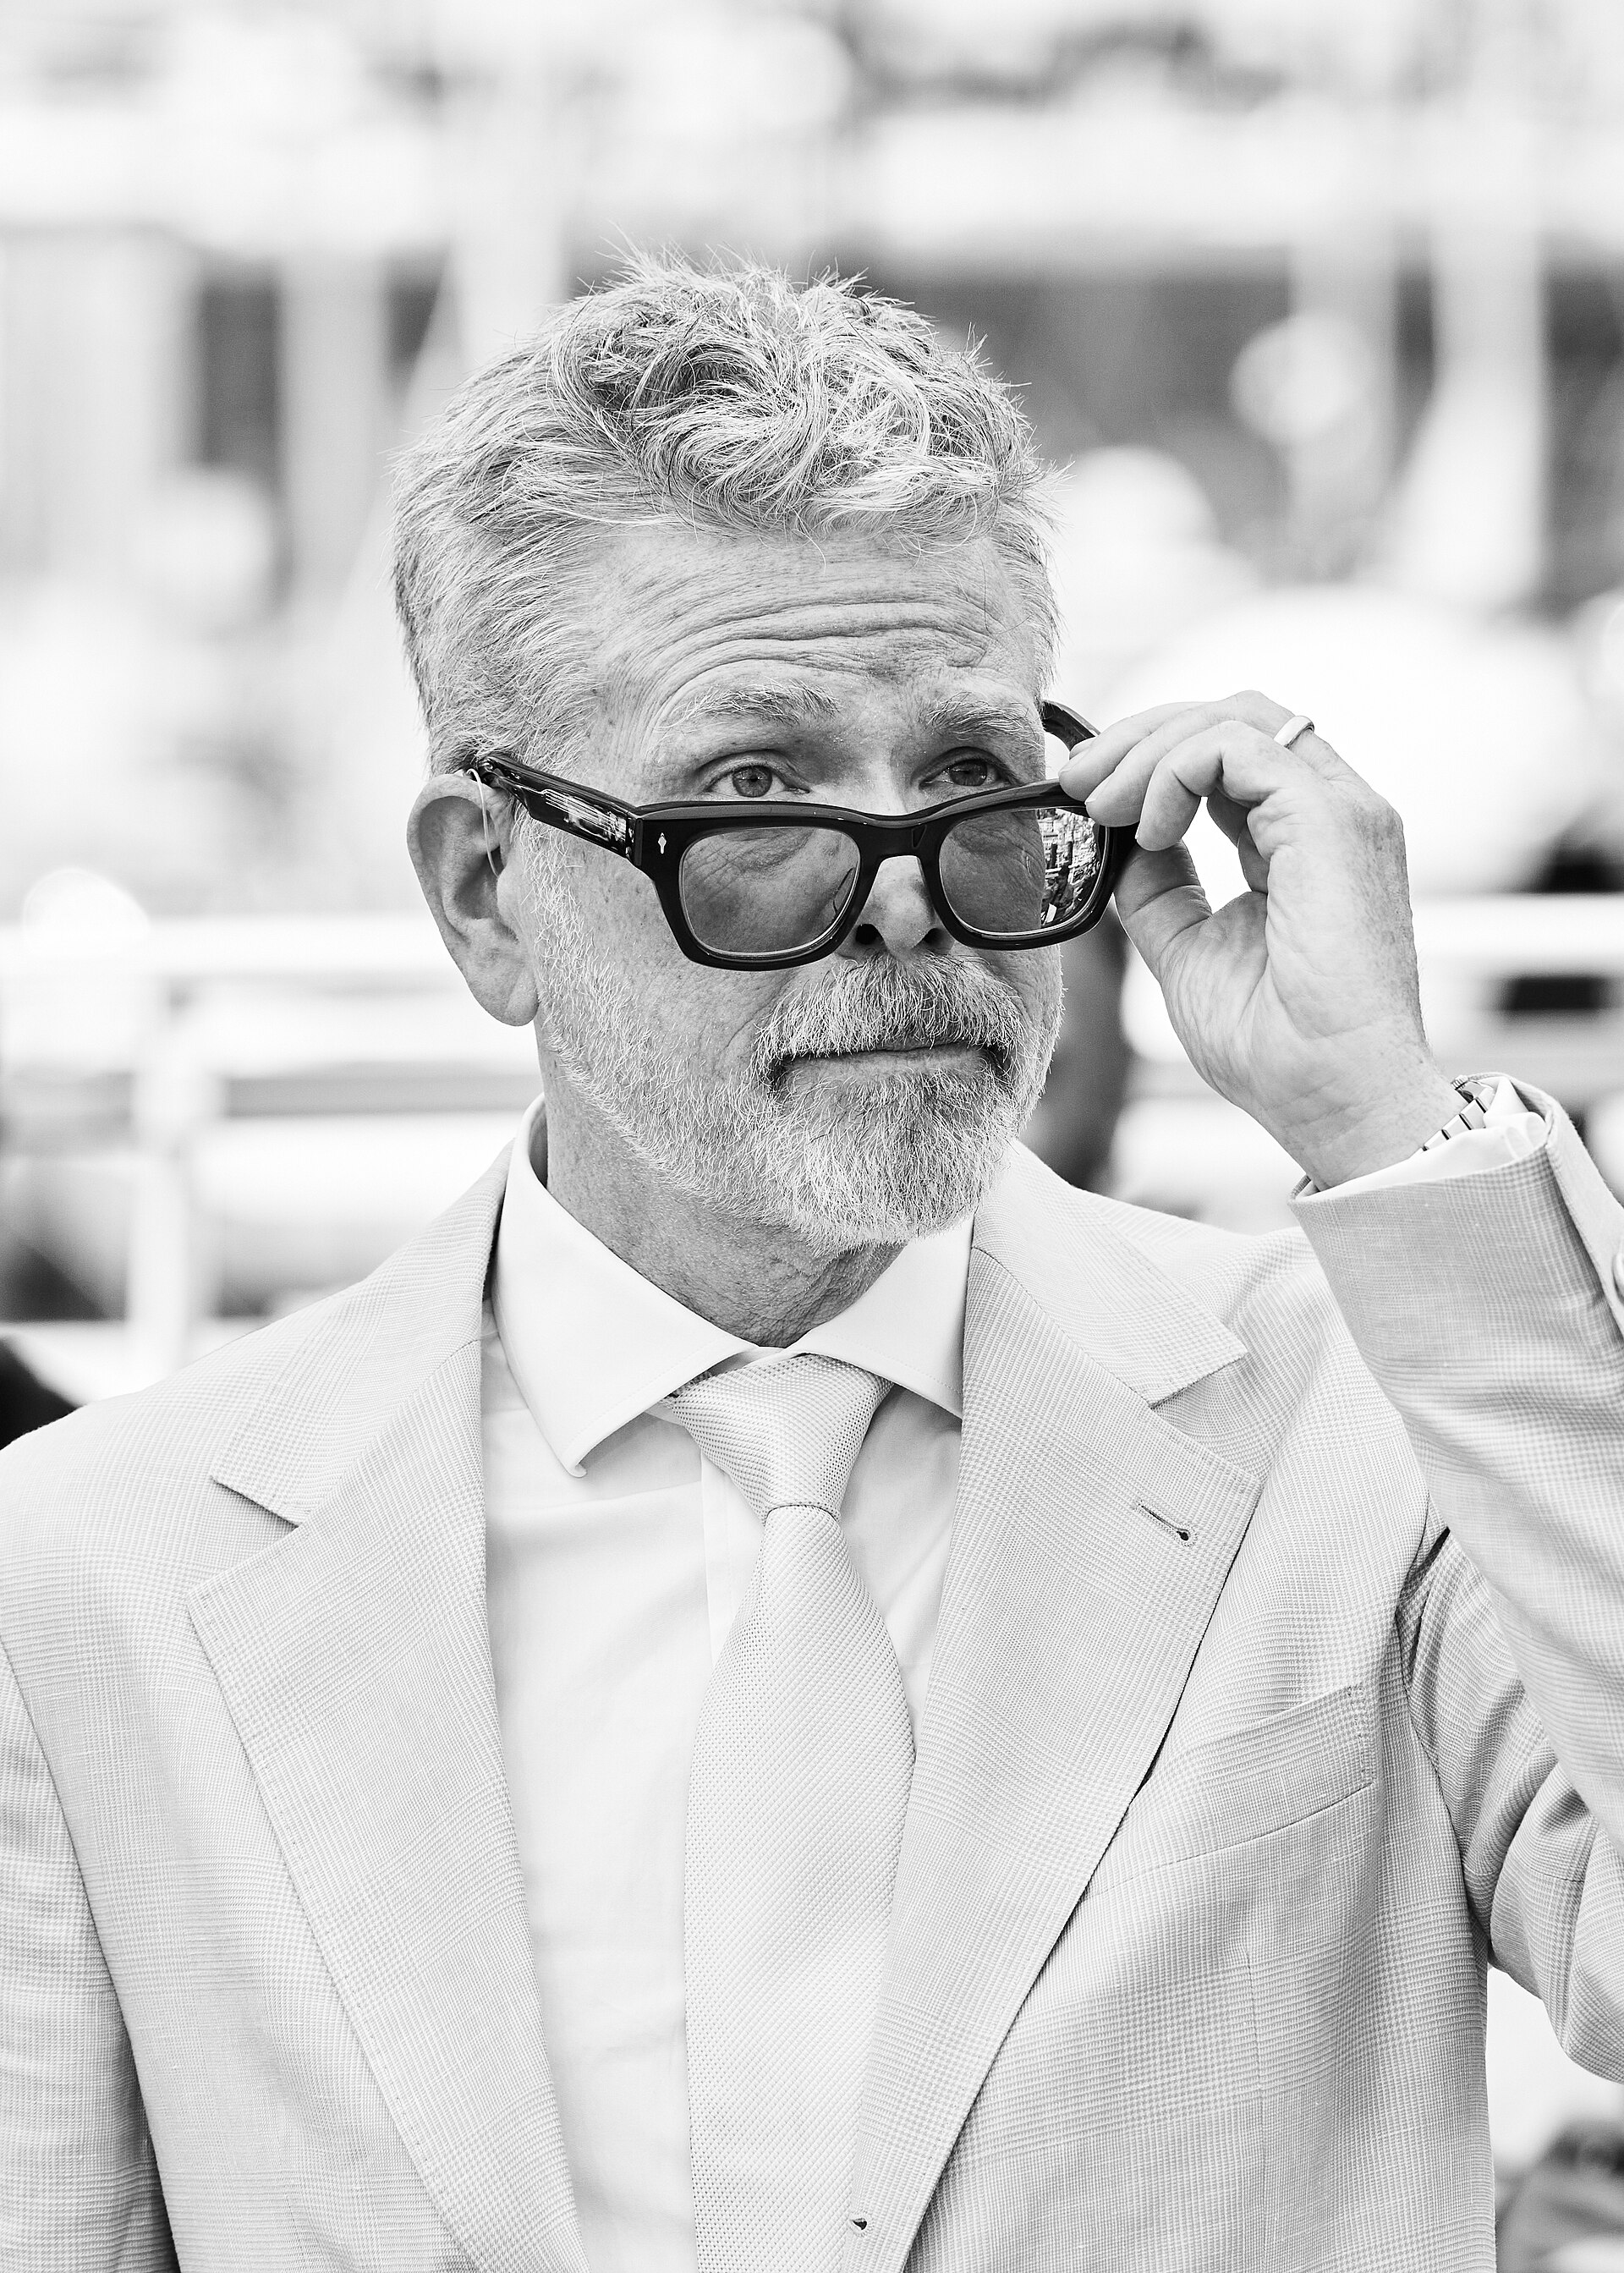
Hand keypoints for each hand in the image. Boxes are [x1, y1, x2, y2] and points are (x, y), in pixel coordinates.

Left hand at [1058, 691, 1461, 1188]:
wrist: (1333, 1102)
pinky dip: (1176, 771)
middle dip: (1143, 736)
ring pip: (1238, 717)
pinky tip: (1147, 827)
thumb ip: (1159, 890)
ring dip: (1150, 748)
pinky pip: (1238, 747)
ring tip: (1100, 805)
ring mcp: (1341, 812)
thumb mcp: (1188, 951)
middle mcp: (1332, 814)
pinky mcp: (1332, 822)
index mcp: (1306, 841)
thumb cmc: (1278, 1049)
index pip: (1232, 755)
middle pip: (1235, 716)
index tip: (1086, 796)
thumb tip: (1115, 843)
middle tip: (1077, 782)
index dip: (1153, 758)